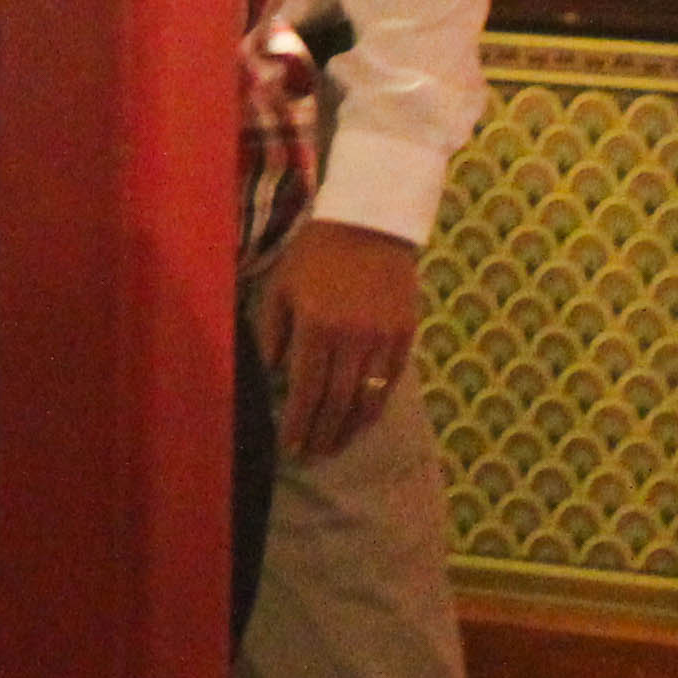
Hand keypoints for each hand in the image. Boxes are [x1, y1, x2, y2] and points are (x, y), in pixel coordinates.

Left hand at [260, 222, 423, 460]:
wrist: (369, 223)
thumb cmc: (314, 256)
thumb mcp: (280, 289)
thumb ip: (273, 335)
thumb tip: (274, 377)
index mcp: (315, 327)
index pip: (305, 390)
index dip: (298, 424)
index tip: (290, 447)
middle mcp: (351, 338)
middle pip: (336, 402)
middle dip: (322, 434)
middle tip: (312, 455)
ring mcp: (382, 338)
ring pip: (367, 398)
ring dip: (349, 428)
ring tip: (335, 445)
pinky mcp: (405, 334)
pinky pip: (390, 380)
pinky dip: (375, 404)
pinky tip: (362, 418)